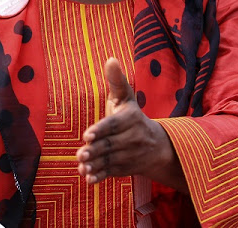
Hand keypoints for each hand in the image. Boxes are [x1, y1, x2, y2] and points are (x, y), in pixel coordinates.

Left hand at [76, 58, 186, 191]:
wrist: (157, 145)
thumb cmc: (132, 116)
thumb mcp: (126, 98)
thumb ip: (116, 81)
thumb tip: (111, 58)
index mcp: (132, 118)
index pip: (115, 124)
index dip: (101, 130)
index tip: (87, 135)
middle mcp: (133, 138)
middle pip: (111, 144)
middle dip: (95, 150)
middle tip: (80, 153)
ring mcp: (130, 155)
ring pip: (111, 160)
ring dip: (96, 164)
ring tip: (82, 166)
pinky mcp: (125, 169)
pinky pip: (112, 173)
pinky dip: (100, 177)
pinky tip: (89, 179)